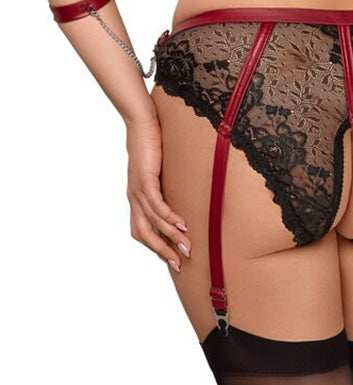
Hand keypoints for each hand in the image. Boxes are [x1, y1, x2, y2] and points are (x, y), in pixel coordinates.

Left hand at [125, 116, 190, 271]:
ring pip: (152, 222)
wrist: (141, 121)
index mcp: (135, 198)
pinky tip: (182, 224)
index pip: (140, 231)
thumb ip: (165, 185)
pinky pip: (156, 203)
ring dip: (170, 237)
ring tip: (187, 247)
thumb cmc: (151, 143)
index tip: (171, 259)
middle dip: (161, 250)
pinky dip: (168, 216)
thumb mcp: (159, 170)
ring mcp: (137, 189)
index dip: (154, 247)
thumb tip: (181, 194)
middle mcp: (133, 197)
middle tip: (179, 263)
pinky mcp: (144, 178)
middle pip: (143, 234)